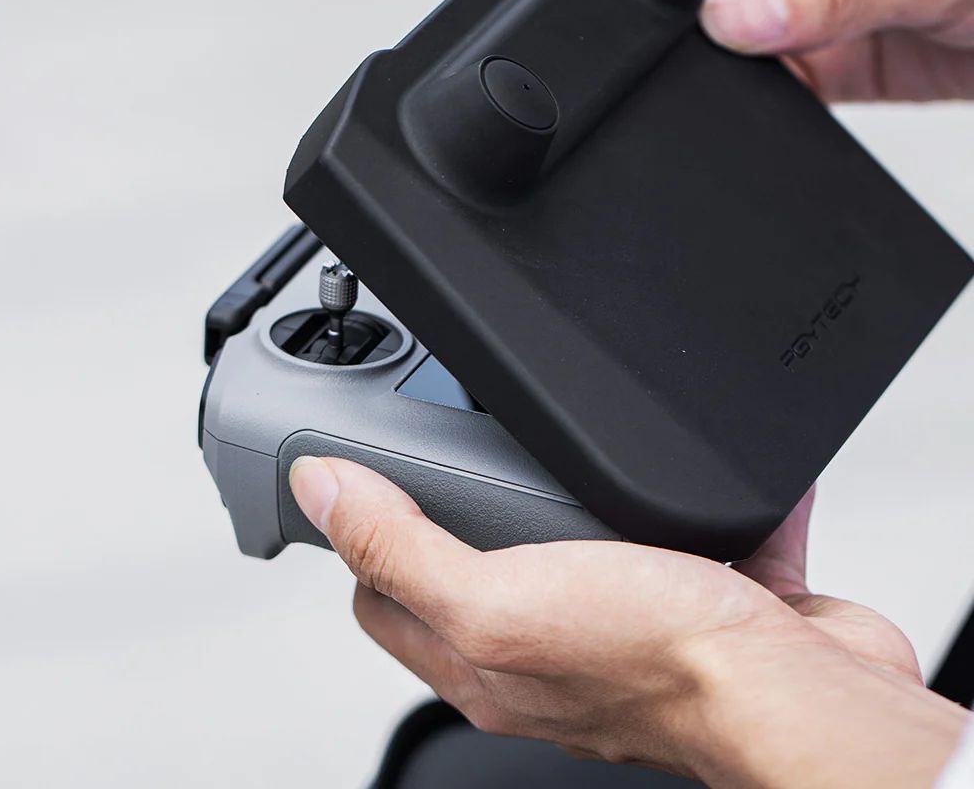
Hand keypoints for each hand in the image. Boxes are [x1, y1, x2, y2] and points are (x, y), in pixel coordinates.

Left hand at [290, 457, 966, 786]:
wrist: (805, 691)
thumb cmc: (663, 660)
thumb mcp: (501, 595)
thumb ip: (402, 545)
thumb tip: (320, 489)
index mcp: (482, 655)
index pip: (381, 594)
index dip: (360, 531)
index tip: (361, 472)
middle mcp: (539, 645)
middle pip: (463, 567)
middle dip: (448, 500)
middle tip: (443, 435)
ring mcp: (612, 619)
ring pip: (556, 543)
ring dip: (549, 493)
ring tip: (534, 435)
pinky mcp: (682, 596)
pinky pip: (662, 531)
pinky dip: (664, 492)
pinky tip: (664, 453)